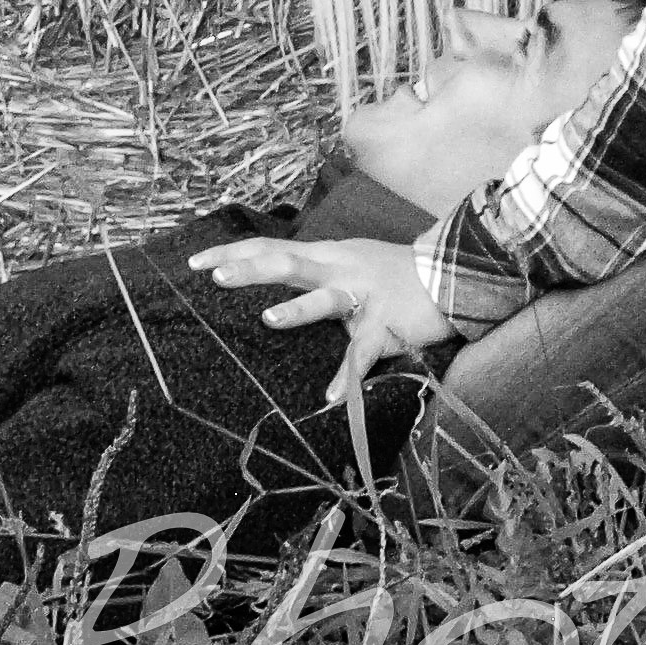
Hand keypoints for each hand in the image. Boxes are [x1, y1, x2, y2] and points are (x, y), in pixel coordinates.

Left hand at [187, 234, 450, 406]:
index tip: (194, 263)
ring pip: (325, 300)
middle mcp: (338, 269)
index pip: (270, 248)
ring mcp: (363, 296)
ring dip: (297, 310)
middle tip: (216, 277)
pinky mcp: (386, 325)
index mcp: (324, 256)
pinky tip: (331, 397)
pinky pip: (363, 353)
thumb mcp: (346, 261)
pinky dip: (347, 375)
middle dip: (251, 269)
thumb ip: (311, 270)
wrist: (451, 272)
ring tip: (268, 320)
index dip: (232, 253)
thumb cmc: (390, 272)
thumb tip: (268, 278)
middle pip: (288, 263)